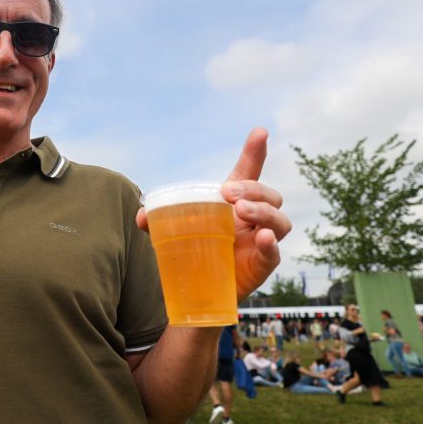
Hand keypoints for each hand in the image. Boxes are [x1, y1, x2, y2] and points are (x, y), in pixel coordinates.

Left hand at [136, 128, 290, 300]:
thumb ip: (158, 221)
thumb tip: (143, 215)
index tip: (259, 131)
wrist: (199, 292)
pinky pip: (274, 252)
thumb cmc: (192, 253)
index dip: (255, 152)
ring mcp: (261, 240)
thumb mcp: (172, 233)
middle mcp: (254, 218)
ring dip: (262, 211)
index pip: (249, 172)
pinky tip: (261, 238)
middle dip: (252, 189)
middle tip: (228, 194)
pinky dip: (270, 243)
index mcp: (234, 201)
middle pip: (269, 195)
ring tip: (241, 210)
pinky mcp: (262, 264)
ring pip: (279, 221)